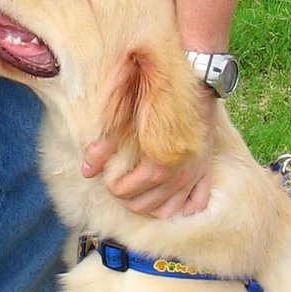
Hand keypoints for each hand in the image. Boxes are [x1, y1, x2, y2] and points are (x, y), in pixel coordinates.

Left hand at [80, 88, 216, 218]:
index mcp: (157, 167)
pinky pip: (195, 204)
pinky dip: (180, 207)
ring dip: (148, 205)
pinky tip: (166, 199)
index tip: (108, 176)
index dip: (111, 186)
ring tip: (137, 192)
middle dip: (126, 197)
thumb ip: (104, 146)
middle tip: (119, 183)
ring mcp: (194, 176)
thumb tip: (86, 170)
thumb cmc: (157, 98)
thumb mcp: (125, 118)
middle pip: (143, 205)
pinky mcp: (205, 170)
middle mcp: (178, 177)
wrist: (193, 81)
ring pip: (167, 210)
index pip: (125, 192)